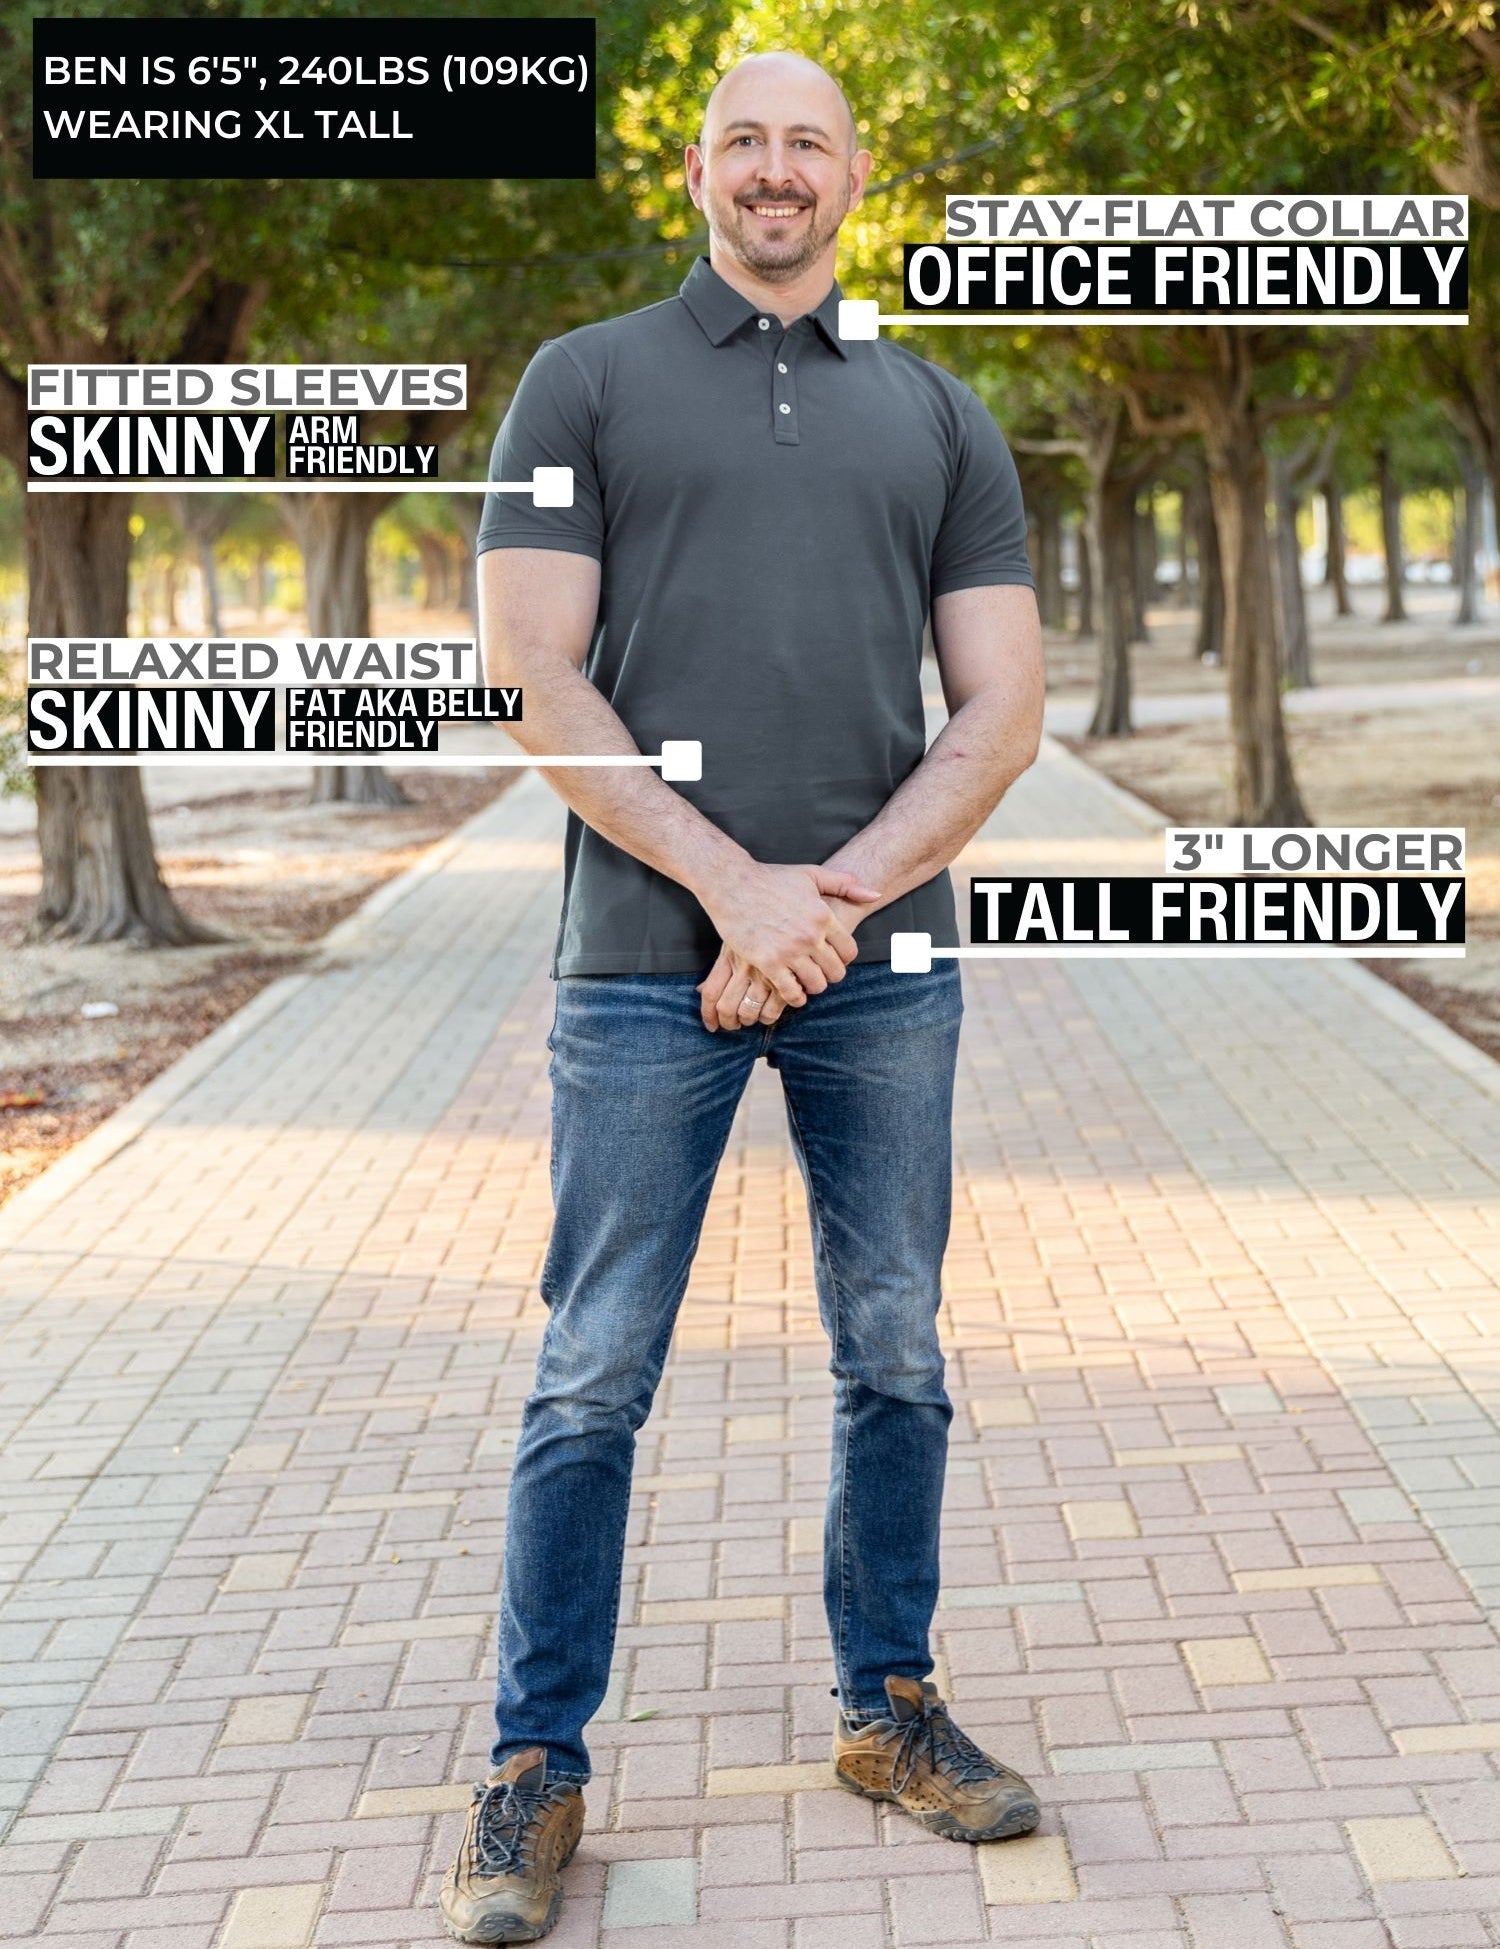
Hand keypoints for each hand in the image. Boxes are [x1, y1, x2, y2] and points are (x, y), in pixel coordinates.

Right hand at [696, 885, 880, 1032]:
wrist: (733, 883)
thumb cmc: (771, 878)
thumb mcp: (812, 874)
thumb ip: (845, 884)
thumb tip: (874, 894)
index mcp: (823, 916)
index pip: (849, 951)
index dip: (844, 959)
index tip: (833, 959)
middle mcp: (810, 936)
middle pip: (835, 972)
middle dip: (830, 975)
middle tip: (820, 973)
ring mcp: (789, 951)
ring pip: (816, 984)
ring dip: (813, 986)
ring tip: (805, 982)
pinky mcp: (767, 962)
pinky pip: (790, 992)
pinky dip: (794, 997)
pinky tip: (792, 992)